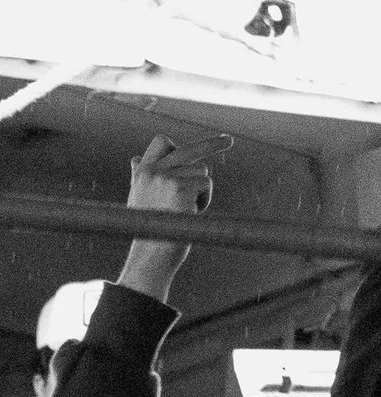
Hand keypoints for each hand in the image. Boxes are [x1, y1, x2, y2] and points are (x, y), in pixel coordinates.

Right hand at [118, 132, 213, 303]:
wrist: (151, 256)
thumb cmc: (150, 230)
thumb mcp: (139, 198)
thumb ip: (142, 177)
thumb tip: (136, 158)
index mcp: (141, 173)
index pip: (160, 142)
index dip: (177, 143)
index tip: (191, 143)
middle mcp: (151, 172)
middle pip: (187, 149)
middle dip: (211, 143)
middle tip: (229, 140)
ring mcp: (165, 178)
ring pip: (201, 171)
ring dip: (200, 191)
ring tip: (184, 210)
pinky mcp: (180, 187)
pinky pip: (206, 183)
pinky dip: (204, 199)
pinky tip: (189, 214)